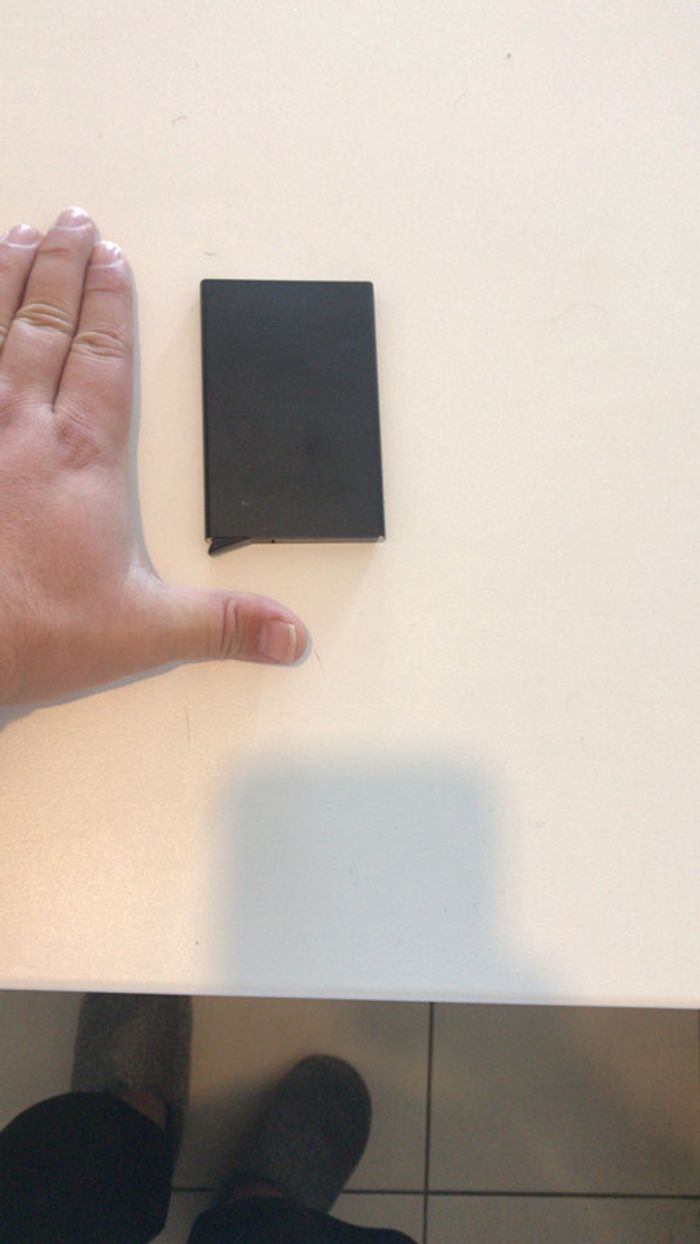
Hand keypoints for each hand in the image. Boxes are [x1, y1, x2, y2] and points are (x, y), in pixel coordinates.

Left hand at [0, 207, 308, 704]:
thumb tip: (290, 634)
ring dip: (4, 277)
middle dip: (61, 268)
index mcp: (80, 457)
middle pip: (44, 324)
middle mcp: (20, 428)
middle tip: (71, 221)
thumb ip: (222, 624)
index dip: (108, 303)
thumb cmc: (31, 634)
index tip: (112, 260)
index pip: (100, 357)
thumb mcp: (143, 633)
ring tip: (18, 234)